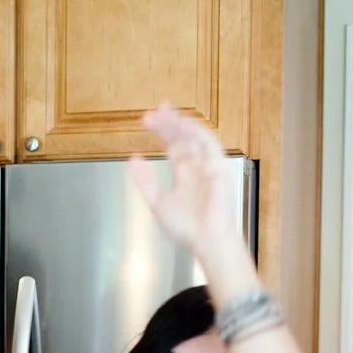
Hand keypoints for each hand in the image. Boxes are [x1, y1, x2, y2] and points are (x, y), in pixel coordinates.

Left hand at [128, 105, 238, 259]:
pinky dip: (197, 131)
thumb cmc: (185, 228)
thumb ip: (145, 181)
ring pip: (194, 137)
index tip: (146, 120)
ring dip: (180, 123)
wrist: (206, 241)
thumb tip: (133, 159)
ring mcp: (208, 166)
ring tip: (164, 112)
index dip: (160, 132)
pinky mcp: (219, 167)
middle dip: (168, 124)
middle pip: (182, 138)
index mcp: (183, 174)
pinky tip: (183, 122)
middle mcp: (196, 167)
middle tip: (153, 111)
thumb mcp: (157, 202)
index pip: (172, 146)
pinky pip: (210, 144)